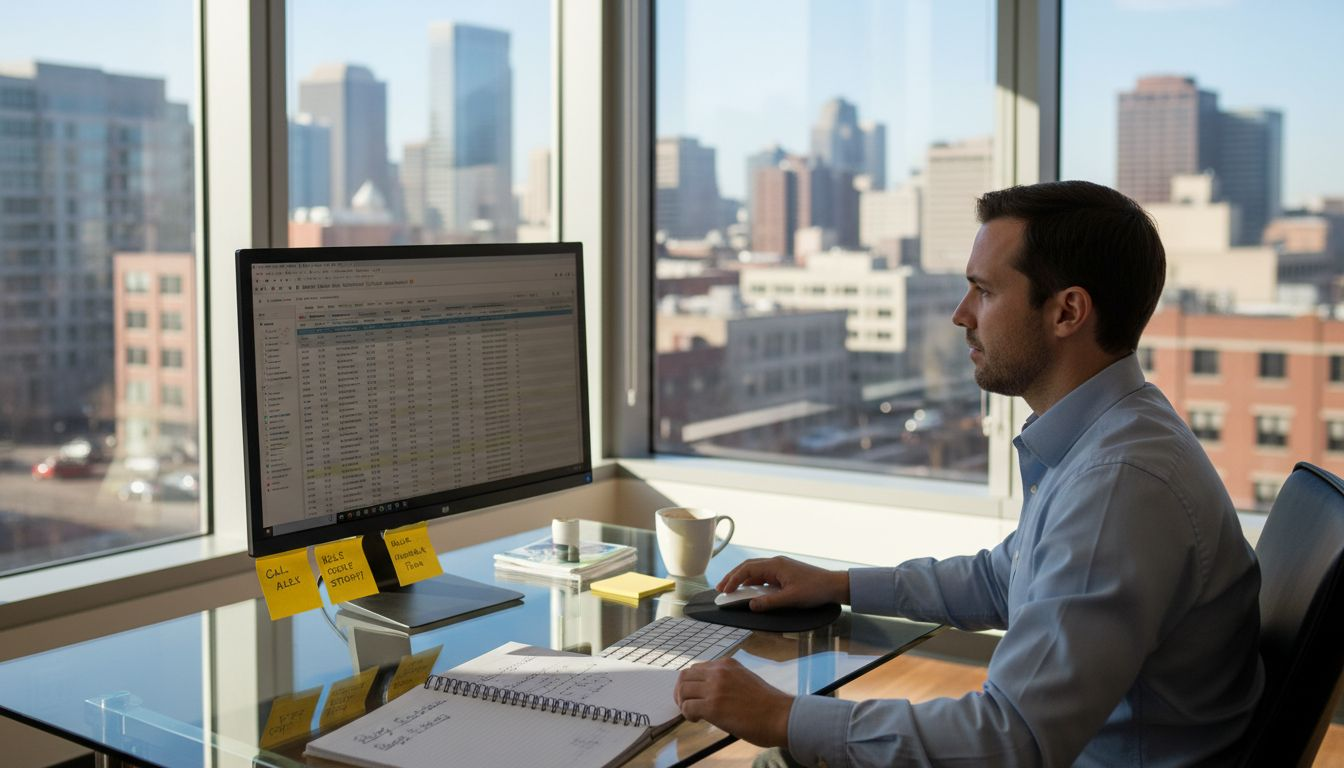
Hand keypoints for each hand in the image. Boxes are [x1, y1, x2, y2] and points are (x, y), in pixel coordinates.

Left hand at [674, 657, 791, 746]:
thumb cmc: (768, 703)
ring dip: (683, 703)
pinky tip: (697, 720)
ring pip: (683, 690)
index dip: (692, 683)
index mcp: (727, 664)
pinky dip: (687, 714)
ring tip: (692, 713)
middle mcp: (718, 672)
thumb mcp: (745, 679)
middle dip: (682, 691)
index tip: (695, 694)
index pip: (698, 668)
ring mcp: (714, 688)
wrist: (780, 715)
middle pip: (685, 676)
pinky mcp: (712, 707)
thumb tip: (712, 691)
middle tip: (687, 704)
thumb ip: (728, 680)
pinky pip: (687, 707)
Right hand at [717, 556, 849, 610]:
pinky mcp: (784, 573)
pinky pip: (763, 576)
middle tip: (720, 589)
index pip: (748, 569)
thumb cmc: (815, 590)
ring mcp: (780, 568)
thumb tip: (751, 605)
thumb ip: (770, 602)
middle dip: (733, 577)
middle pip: (748, 567)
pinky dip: (752, 582)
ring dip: (742, 579)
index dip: (734, 579)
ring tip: (730, 590)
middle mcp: (776, 563)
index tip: (724, 591)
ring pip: (755, 571)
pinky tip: (748, 591)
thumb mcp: (791, 599)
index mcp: (776, 565)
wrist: (834, 585)